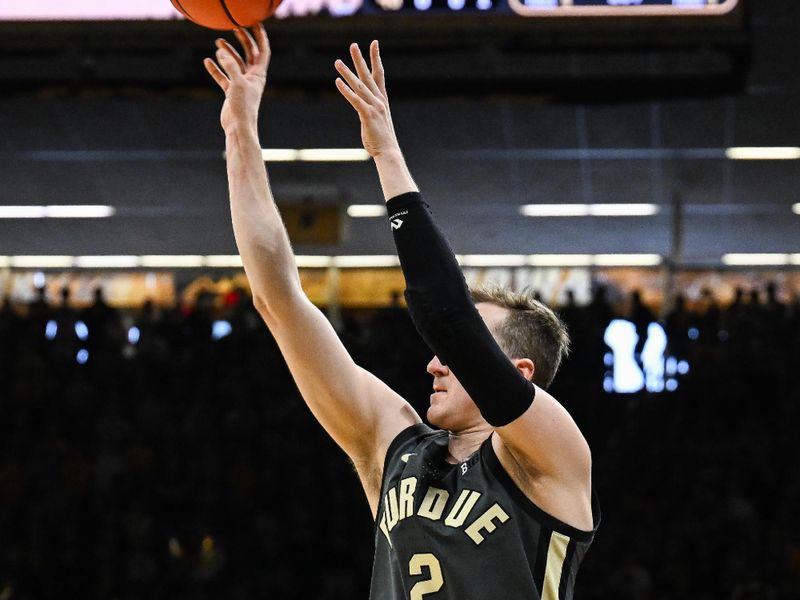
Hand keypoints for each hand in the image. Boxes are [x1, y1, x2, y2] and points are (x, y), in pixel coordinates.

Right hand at [204, 25, 270, 131]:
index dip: (261, 38)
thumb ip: (230, 66)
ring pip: (235, 64)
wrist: (238, 127)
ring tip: (217, 42)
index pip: (262, 51)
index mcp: (258, 75)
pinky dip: (216, 69)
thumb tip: (221, 51)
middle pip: (249, 54)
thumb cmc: (243, 107)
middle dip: (243, 41)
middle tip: (234, 28)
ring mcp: (241, 84)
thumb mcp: (237, 84)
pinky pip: (223, 77)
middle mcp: (251, 78)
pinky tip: (207, 61)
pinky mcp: (231, 92)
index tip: (256, 24)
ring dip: (227, 53)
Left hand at [335, 41, 399, 157]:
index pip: (379, 74)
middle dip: (360, 59)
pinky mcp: (368, 115)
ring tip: (337, 62)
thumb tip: (364, 109)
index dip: (376, 58)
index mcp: (382, 100)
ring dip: (347, 73)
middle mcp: (379, 100)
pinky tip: (337, 82)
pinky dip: (346, 90)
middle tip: (352, 45)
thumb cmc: (381, 139)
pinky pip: (355, 100)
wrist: (388, 151)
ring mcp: (374, 107)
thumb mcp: (377, 121)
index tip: (374, 43)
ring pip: (359, 85)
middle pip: (368, 75)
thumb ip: (370, 111)